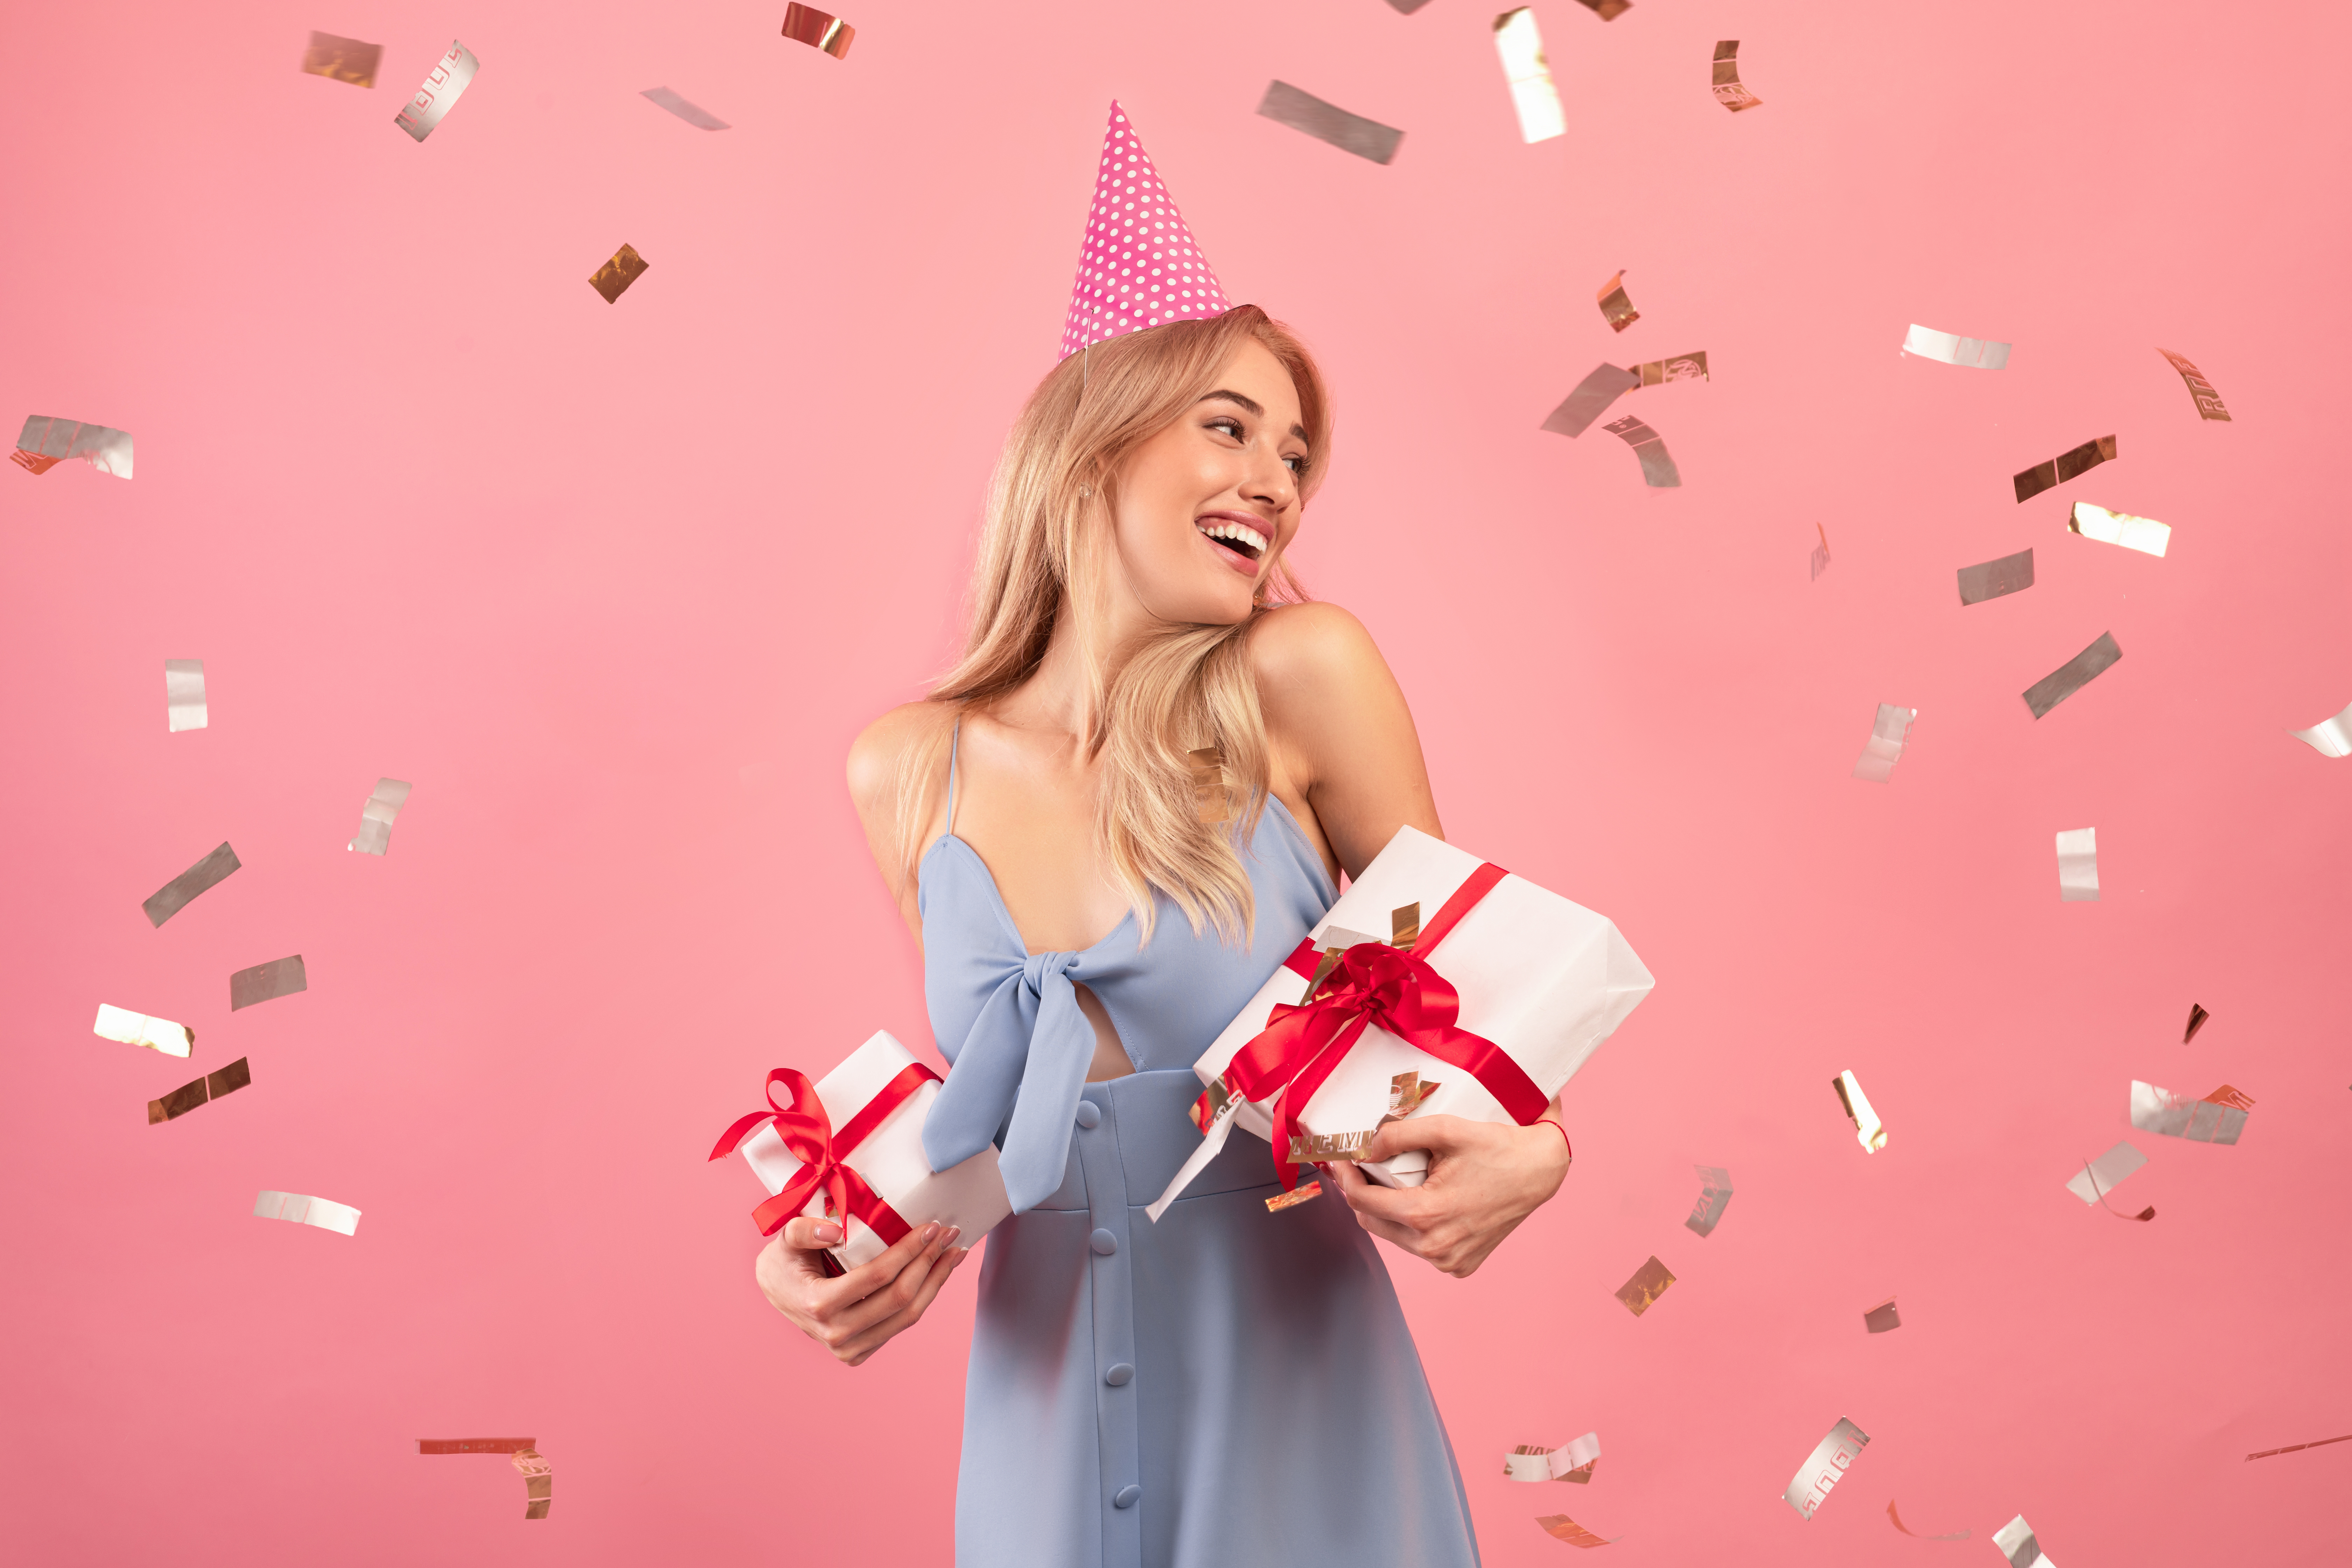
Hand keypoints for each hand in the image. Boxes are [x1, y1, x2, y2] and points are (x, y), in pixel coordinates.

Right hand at [754, 1217, 970, 1365]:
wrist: (777, 1294)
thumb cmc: (785, 1262)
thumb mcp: (785, 1240)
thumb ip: (803, 1231)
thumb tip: (835, 1231)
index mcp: (819, 1305)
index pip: (877, 1277)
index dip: (908, 1251)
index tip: (931, 1227)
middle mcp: (836, 1334)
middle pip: (900, 1298)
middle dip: (930, 1262)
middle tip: (950, 1233)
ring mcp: (849, 1350)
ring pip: (907, 1316)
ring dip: (936, 1281)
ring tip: (955, 1252)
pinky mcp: (860, 1353)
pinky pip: (901, 1324)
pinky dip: (924, 1297)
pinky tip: (937, 1272)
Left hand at [1325, 1115, 1570, 1277]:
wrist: (1541, 1171)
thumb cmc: (1497, 1147)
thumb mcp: (1445, 1129)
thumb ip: (1397, 1136)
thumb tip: (1362, 1147)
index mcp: (1425, 1216)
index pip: (1361, 1201)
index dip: (1345, 1177)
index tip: (1340, 1158)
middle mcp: (1434, 1248)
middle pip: (1373, 1222)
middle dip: (1361, 1193)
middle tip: (1361, 1167)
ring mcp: (1449, 1261)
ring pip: (1395, 1236)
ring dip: (1388, 1210)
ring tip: (1394, 1180)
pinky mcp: (1462, 1265)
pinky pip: (1421, 1246)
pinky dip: (1414, 1225)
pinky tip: (1424, 1200)